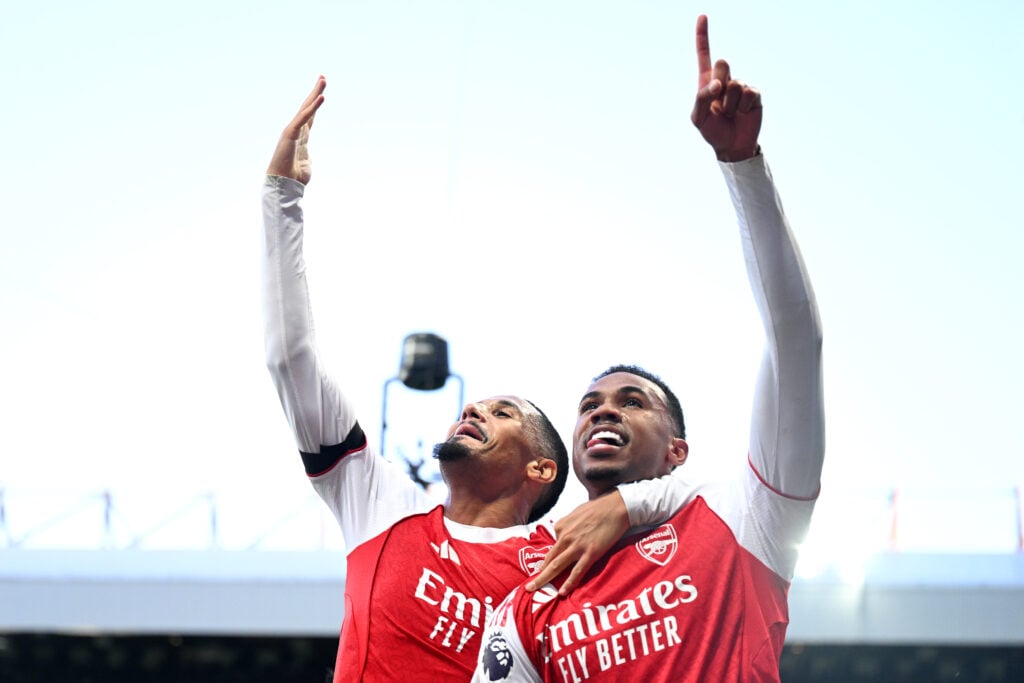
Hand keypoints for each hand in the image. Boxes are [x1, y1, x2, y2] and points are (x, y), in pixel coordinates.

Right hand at [267, 76, 325, 183]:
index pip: (310, 116)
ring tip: (323, 80)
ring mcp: (293, 130)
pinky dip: (313, 108)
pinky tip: (321, 98)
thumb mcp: (306, 165)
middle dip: (315, 92)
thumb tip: (307, 160)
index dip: (316, 103)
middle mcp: (296, 130)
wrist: (283, 184)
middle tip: (323, 77)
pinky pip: (304, 118)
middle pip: (308, 107)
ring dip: (315, 93)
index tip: (322, 91)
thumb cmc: (294, 177)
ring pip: (306, 108)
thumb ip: (307, 159)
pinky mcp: (290, 133)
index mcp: (301, 136)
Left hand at [526, 491, 629, 594]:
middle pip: (548, 559)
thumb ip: (568, 526)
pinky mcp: (590, 553)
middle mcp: (565, 537)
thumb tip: (565, 535)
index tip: (545, 570)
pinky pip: (577, 571)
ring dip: (543, 579)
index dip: (549, 560)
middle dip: (537, 574)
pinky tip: (562, 592)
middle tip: (528, 587)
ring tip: (533, 590)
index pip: (553, 547)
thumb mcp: (575, 514)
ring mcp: (577, 546)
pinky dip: (569, 583)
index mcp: (560, 527)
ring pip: (556, 566)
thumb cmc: (597, 509)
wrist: (615, 508)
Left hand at [690, 15, 760, 161]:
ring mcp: (741, 86)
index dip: (702, 36)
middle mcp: (725, 80)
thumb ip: (701, 98)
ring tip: (729, 114)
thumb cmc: (712, 131)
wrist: (732, 146)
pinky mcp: (754, 94)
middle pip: (722, 63)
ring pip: (735, 83)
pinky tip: (742, 114)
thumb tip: (718, 84)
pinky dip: (743, 107)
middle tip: (719, 102)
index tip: (702, 16)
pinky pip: (749, 93)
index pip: (704, 55)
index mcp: (707, 82)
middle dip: (719, 82)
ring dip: (730, 103)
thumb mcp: (698, 118)